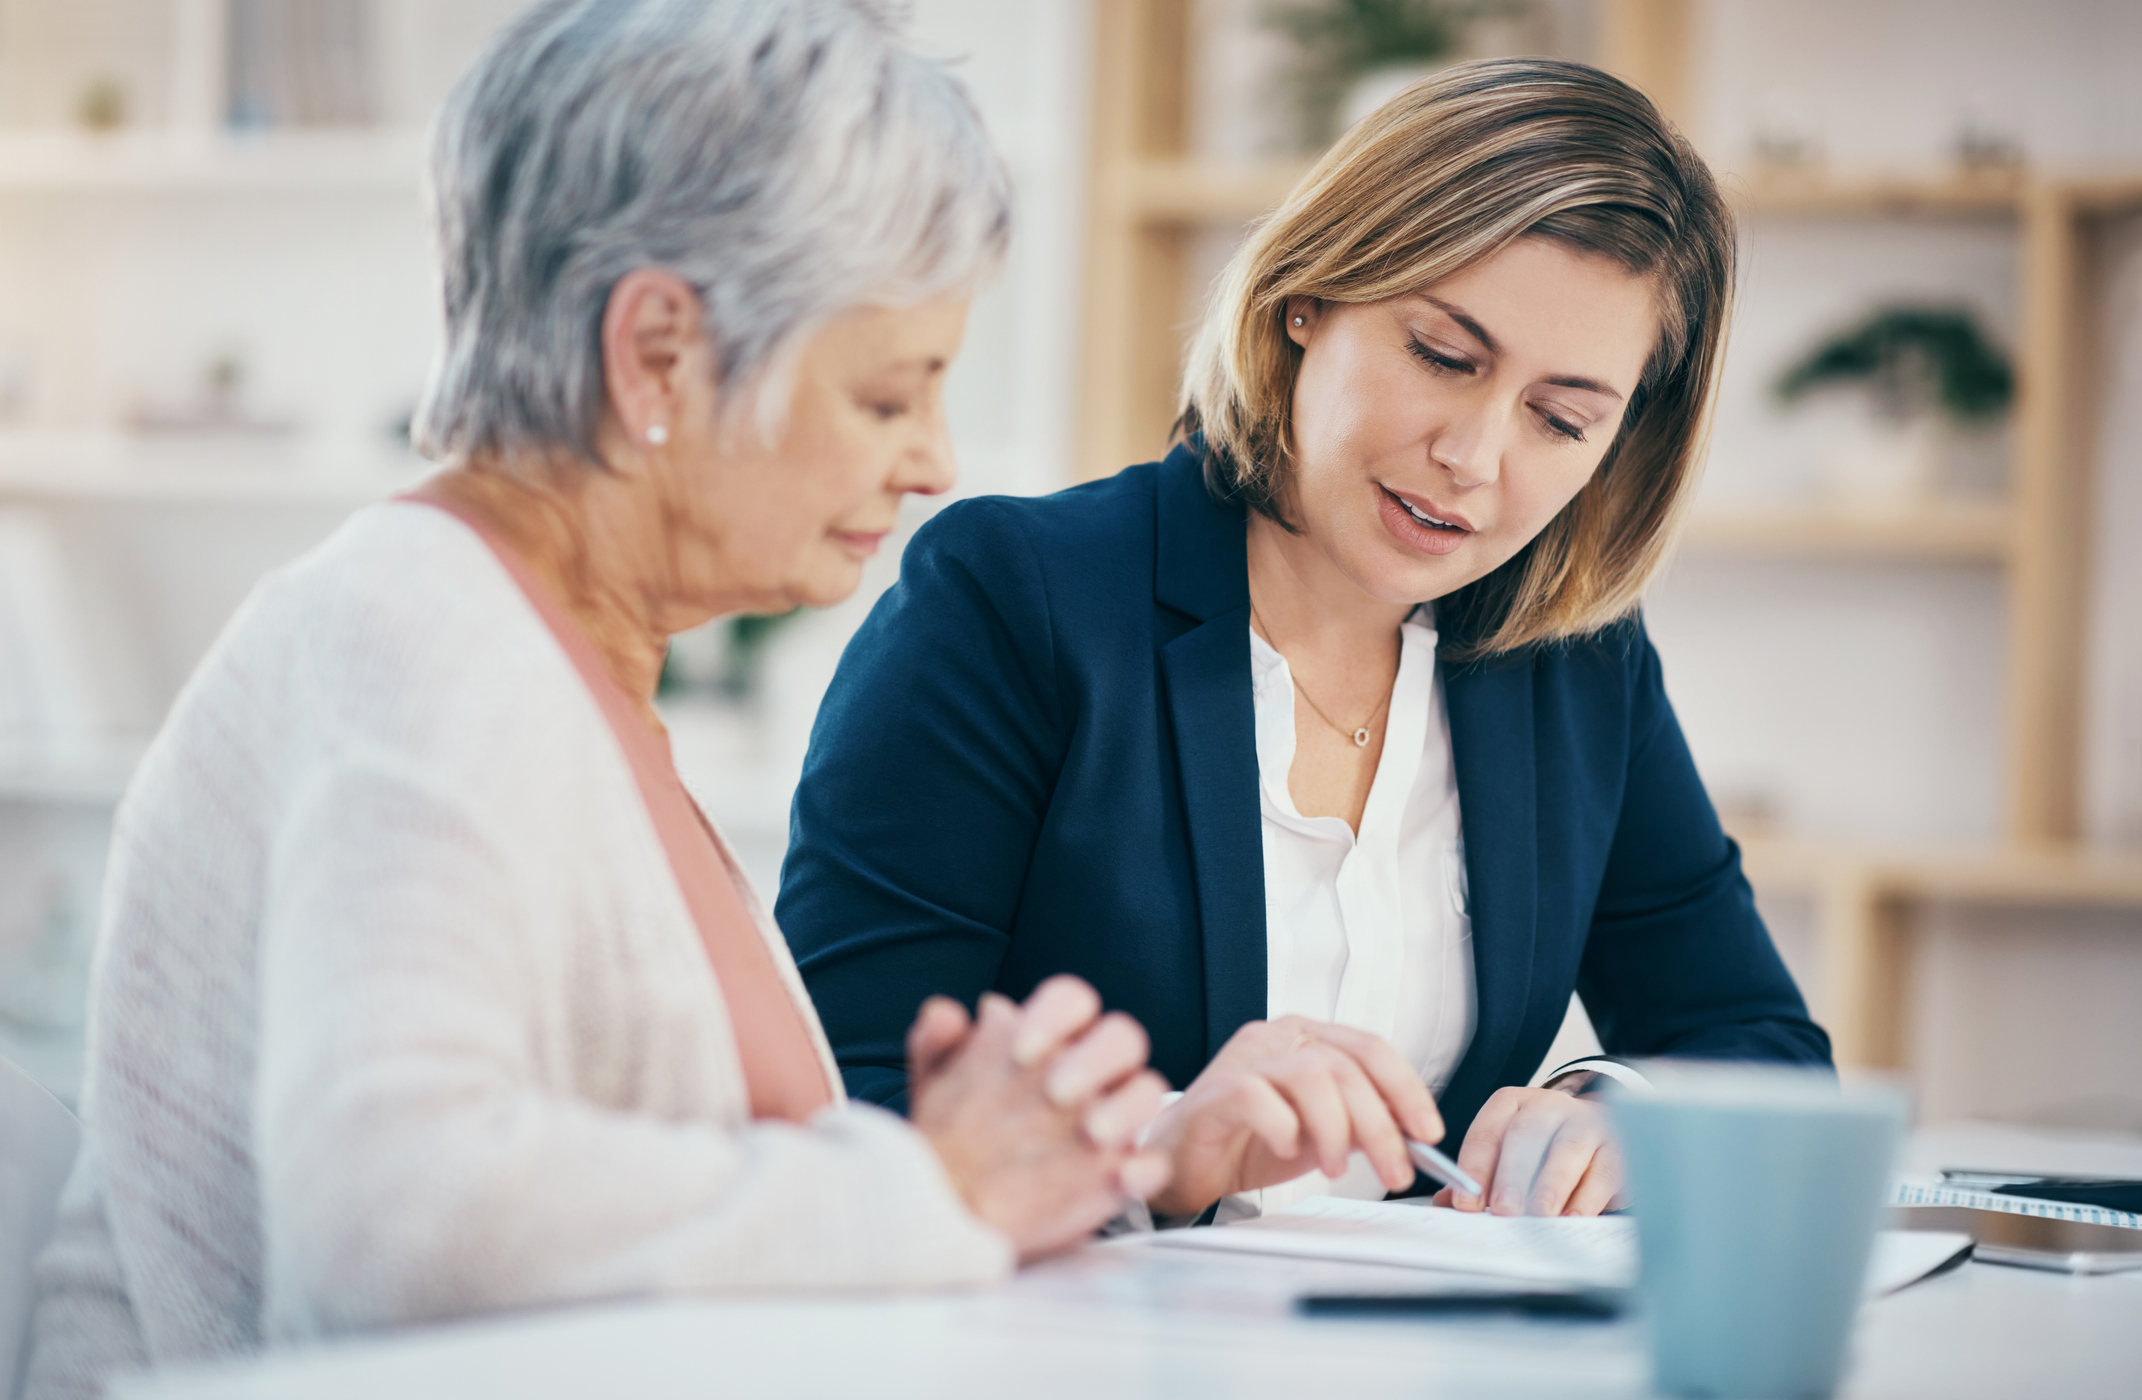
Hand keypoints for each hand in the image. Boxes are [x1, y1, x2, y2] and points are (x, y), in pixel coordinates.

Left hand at [909, 976, 1170, 1261]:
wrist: (953, 1196)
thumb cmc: (955, 1125)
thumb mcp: (935, 1081)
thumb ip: (936, 1041)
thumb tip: (946, 1014)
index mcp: (1051, 1038)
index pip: (1072, 1001)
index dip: (1054, 1016)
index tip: (1019, 1051)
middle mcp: (1089, 1072)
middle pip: (1121, 1038)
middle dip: (1096, 1057)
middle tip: (1056, 1092)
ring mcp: (1109, 1121)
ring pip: (1146, 1092)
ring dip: (1127, 1108)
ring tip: (1092, 1134)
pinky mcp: (1118, 1174)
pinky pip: (1151, 1164)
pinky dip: (1143, 1168)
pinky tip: (1120, 1177)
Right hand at [1142, 1016, 1443, 1219]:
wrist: (1185, 1163)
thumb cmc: (1250, 1143)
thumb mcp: (1323, 1133)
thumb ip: (1362, 1124)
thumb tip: (1414, 1134)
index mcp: (1306, 1037)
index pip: (1370, 1048)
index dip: (1406, 1089)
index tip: (1428, 1132)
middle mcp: (1276, 1037)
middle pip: (1346, 1067)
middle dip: (1380, 1125)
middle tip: (1395, 1170)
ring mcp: (1244, 1059)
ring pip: (1312, 1077)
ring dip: (1335, 1131)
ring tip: (1335, 1169)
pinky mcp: (1216, 1089)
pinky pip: (1260, 1098)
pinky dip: (1285, 1128)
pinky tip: (1288, 1151)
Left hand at [1433, 1084, 1622, 1215]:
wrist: (1600, 1132)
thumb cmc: (1542, 1150)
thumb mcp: (1508, 1154)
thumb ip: (1479, 1178)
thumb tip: (1445, 1204)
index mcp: (1512, 1104)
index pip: (1487, 1131)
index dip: (1474, 1167)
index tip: (1466, 1202)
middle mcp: (1549, 1106)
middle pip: (1527, 1134)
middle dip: (1512, 1175)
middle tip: (1502, 1210)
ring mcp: (1586, 1122)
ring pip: (1569, 1148)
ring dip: (1552, 1184)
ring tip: (1540, 1215)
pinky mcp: (1618, 1146)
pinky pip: (1603, 1170)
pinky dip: (1588, 1197)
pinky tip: (1574, 1218)